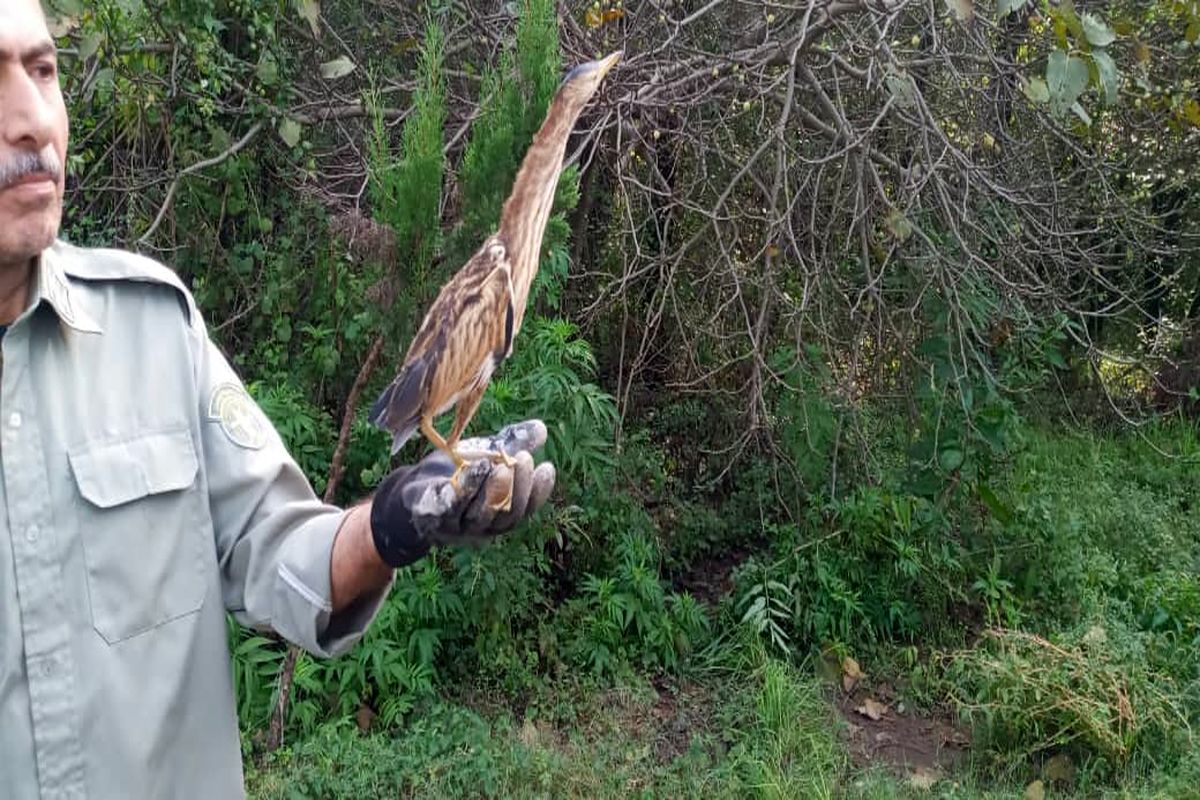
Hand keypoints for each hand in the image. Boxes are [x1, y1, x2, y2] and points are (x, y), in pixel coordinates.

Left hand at [368, 419, 555, 566]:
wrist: (413, 490)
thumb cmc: (456, 474)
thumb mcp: (486, 455)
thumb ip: (511, 444)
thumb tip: (542, 428)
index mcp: (501, 513)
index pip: (526, 508)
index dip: (538, 491)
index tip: (546, 466)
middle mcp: (483, 526)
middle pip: (506, 514)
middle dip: (517, 488)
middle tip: (522, 460)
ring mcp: (458, 527)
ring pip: (479, 515)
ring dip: (489, 491)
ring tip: (497, 466)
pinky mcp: (433, 520)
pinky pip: (448, 509)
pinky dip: (459, 493)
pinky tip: (467, 472)